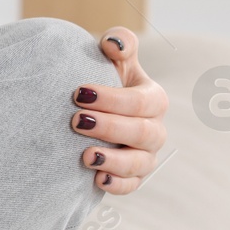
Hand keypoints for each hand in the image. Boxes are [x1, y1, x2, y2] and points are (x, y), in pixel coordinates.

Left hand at [70, 26, 167, 193]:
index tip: (78, 93)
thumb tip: (114, 44)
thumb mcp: (113, 59)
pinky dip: (117, 185)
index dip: (112, 99)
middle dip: (110, 127)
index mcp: (153, 99)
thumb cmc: (104, 78)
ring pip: (140, 163)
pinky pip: (131, 186)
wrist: (91, 108)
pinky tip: (96, 179)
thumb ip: (119, 43)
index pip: (140, 102)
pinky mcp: (132, 176)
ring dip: (114, 160)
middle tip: (76, 121)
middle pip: (143, 133)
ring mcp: (145, 155)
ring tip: (86, 155)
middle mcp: (154, 129)